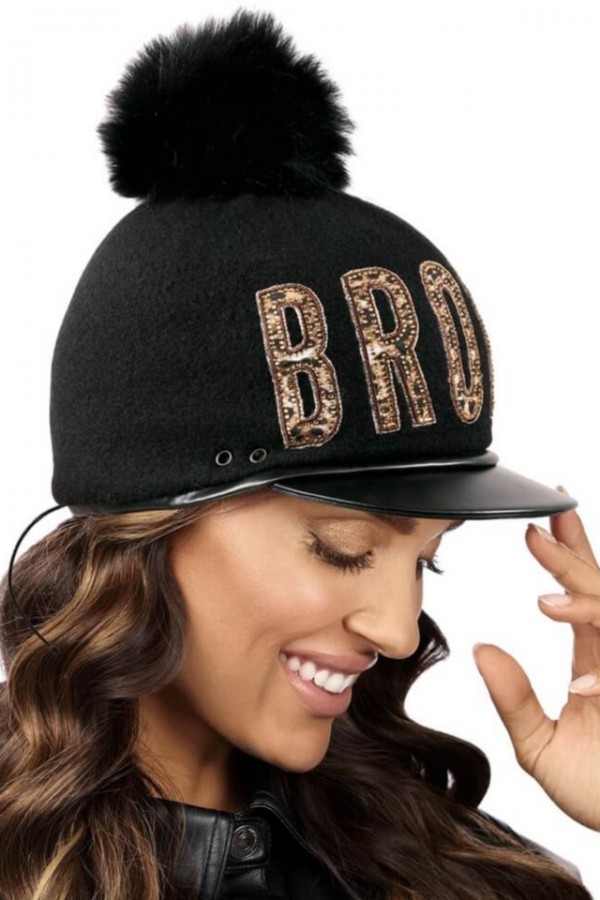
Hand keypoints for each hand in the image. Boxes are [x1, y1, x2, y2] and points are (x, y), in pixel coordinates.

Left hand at [472, 486, 599, 831]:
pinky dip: (598, 652)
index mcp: (598, 659)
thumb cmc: (598, 791)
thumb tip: (480, 649)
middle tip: (538, 526)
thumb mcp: (540, 745)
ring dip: (585, 594)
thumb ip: (513, 698)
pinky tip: (574, 656)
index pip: (583, 595)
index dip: (567, 555)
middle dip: (572, 555)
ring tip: (545, 582)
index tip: (542, 523)